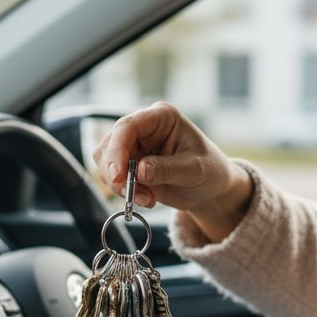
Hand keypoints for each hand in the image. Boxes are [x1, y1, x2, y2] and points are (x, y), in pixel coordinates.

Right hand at [93, 102, 252, 240]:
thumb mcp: (195, 170)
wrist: (211, 188)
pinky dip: (123, 191)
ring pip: (106, 161)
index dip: (117, 150)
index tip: (118, 176)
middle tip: (130, 194)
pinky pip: (113, 176)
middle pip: (110, 143)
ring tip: (147, 199)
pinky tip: (146, 199)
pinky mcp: (130, 164)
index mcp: (161, 117)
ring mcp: (135, 146)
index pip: (128, 126)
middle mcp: (144, 128)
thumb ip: (167, 169)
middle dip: (115, 172)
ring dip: (119, 184)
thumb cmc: (210, 171)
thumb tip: (140, 171)